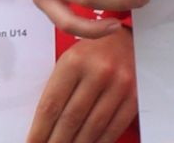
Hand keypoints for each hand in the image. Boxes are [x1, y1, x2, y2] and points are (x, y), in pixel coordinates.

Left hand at [26, 27, 137, 142]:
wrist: (129, 40)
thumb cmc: (92, 52)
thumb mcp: (70, 58)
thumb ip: (58, 87)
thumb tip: (44, 123)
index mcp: (74, 61)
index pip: (52, 104)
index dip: (40, 129)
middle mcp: (97, 72)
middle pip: (70, 119)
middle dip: (55, 142)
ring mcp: (118, 85)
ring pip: (92, 127)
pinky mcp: (134, 97)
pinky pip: (113, 128)